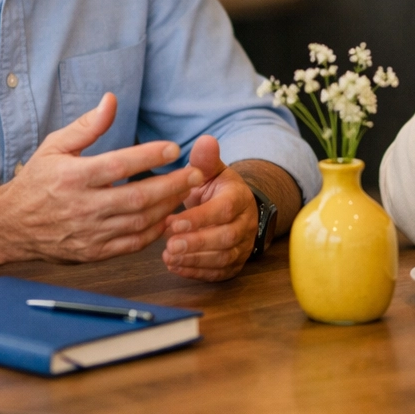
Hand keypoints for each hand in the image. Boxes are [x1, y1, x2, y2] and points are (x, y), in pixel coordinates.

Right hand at [0, 93, 204, 262]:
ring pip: (139, 222)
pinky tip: (169, 215)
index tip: (175, 147)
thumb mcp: (55, 146)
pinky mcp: (94, 253)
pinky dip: (155, 231)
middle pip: (136, 197)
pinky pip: (132, 244)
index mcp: (72, 177)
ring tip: (188, 190)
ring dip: (168, 206)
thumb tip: (112, 100)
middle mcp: (82, 207)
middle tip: (197, 172)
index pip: (118, 165)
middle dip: (172, 184)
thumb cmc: (36, 180)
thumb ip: (87, 125)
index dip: (149, 156)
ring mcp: (89, 233)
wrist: (11, 226)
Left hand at [162, 135, 258, 281]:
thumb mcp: (211, 171)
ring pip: (223, 258)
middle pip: (226, 238)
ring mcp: (243, 246)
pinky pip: (218, 273)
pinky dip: (196, 272)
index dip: (199, 218)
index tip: (173, 221)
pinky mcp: (235, 264)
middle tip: (169, 245)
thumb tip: (205, 140)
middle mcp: (245, 224)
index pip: (223, 210)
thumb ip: (205, 159)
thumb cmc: (215, 188)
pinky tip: (175, 266)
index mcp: (239, 198)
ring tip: (168, 256)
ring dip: (195, 259)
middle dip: (197, 243)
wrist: (232, 207)